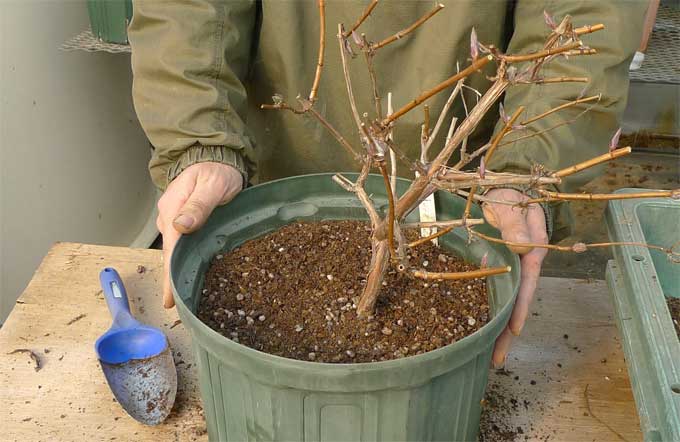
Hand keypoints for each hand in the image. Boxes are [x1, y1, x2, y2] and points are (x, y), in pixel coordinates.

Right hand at [156, 162, 242, 307]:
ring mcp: (174, 219)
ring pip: (175, 250)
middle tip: (178, 305)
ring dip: (177, 270)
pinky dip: (183, 259)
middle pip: (169, 254)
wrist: (215, 158)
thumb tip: (180, 226)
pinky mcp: (182, 221)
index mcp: (173, 210)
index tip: (169, 298)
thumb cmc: (217, 171)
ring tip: (183, 295)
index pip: (170, 249)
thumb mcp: (212, 186)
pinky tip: (190, 271)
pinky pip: (181, 244)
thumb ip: (199, 205)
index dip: (170, 275)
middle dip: (171, 279)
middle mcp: (169, 217)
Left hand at [482, 188, 548, 367]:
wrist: (506, 193)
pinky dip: (487, 310)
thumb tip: (522, 247)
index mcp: (531, 253)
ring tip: (486, 354)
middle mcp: (522, 266)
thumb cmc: (511, 197)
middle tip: (495, 359)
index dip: (519, 308)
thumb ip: (516, 224)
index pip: (526, 285)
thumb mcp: (512, 205)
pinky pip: (493, 293)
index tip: (512, 331)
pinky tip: (478, 327)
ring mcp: (509, 270)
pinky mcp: (497, 269)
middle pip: (516, 303)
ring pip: (504, 302)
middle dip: (506, 332)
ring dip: (496, 327)